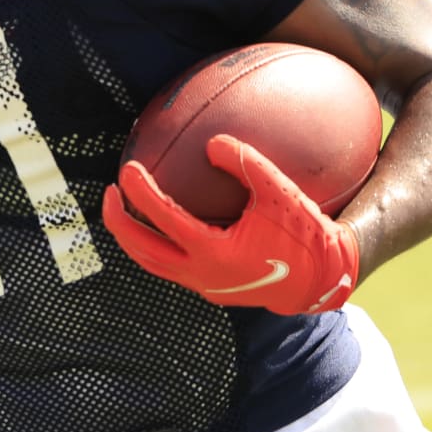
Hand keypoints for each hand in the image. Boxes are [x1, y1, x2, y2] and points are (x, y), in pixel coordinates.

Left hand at [102, 135, 360, 315]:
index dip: (140, 193)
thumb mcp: (281, 193)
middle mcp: (202, 274)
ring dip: (131, 237)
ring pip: (152, 264)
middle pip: (142, 250)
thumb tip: (212, 142)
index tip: (128, 169)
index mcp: (214, 252)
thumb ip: (247, 164)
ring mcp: (204, 285)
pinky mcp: (211, 288)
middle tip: (110, 191)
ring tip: (122, 209)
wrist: (322, 281)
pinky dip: (156, 244)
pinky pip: (170, 266)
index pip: (163, 220)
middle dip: (118, 221)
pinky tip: (159, 222)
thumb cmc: (304, 235)